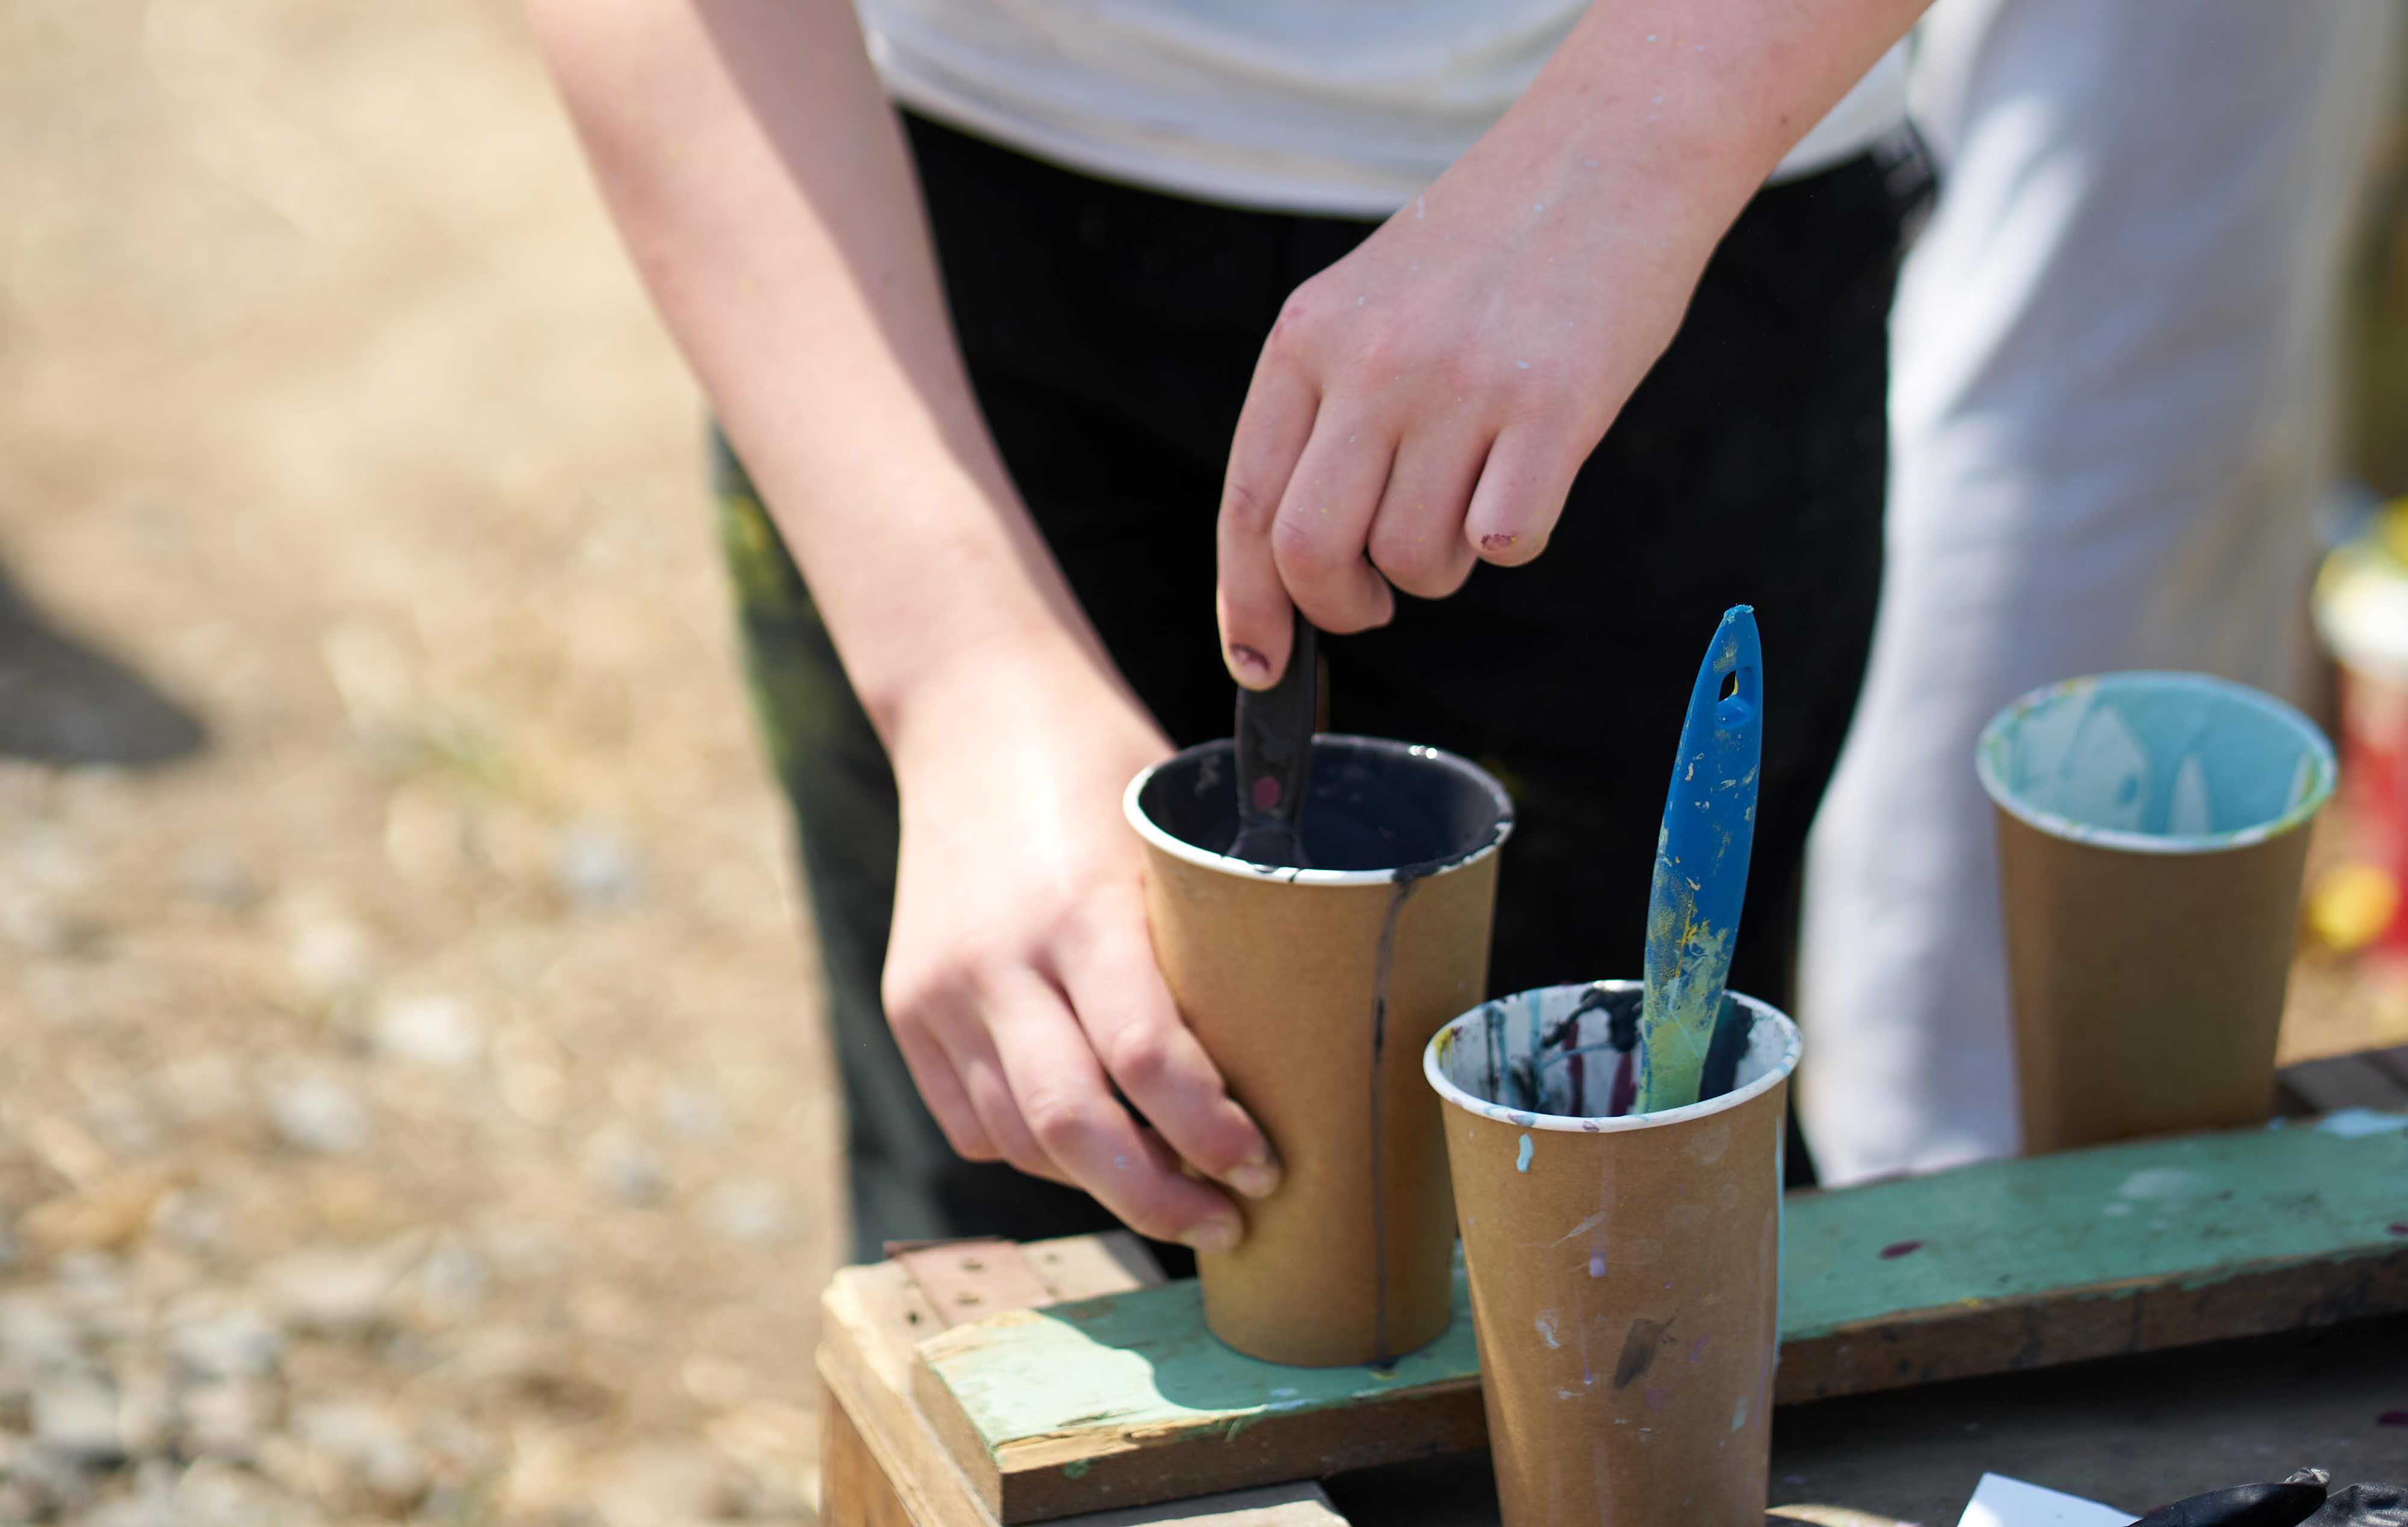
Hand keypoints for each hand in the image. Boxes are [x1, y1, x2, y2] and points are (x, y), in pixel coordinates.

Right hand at [880, 639, 1280, 1249]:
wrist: (970, 711)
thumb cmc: (1097, 766)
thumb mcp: (1168, 836)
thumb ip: (1207, 940)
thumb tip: (1299, 1051)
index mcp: (1079, 909)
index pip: (1147, 1060)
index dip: (1211, 1134)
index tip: (1267, 1166)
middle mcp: (996, 961)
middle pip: (1073, 1130)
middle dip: (1158, 1198)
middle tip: (1228, 1221)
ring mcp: (940, 992)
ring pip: (1019, 1142)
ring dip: (1100, 1183)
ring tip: (1174, 1192)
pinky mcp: (908, 1009)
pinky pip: (972, 1123)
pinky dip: (1035, 1153)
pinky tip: (1091, 1148)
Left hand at [1215, 128, 1712, 684]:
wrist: (1607, 154)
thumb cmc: (1486, 247)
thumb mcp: (1367, 304)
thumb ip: (1324, 411)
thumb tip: (1294, 560)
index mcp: (1307, 339)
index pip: (1247, 505)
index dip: (1246, 606)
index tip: (1259, 662)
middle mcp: (1372, 363)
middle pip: (1311, 552)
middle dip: (1339, 608)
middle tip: (1374, 603)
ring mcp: (1460, 386)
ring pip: (1413, 560)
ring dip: (1439, 567)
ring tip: (1467, 497)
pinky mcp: (1552, 408)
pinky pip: (1505, 543)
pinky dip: (1512, 539)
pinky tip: (1527, 478)